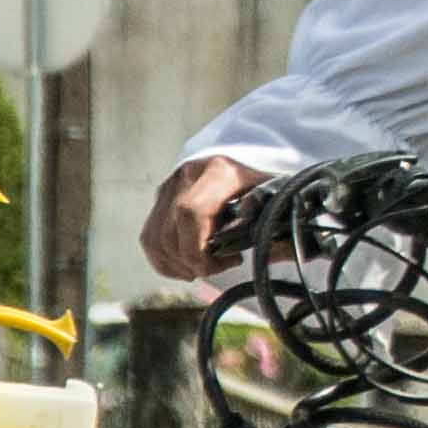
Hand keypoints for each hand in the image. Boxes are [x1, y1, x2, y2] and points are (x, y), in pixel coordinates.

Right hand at [143, 156, 263, 283]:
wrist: (254, 158)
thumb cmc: (268, 185)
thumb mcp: (277, 198)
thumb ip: (273, 221)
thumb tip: (269, 246)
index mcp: (220, 171)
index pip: (191, 212)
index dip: (201, 248)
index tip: (232, 261)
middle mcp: (188, 175)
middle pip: (171, 232)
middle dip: (192, 262)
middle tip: (219, 267)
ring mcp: (171, 186)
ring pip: (155, 238)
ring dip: (177, 265)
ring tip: (205, 268)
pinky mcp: (162, 199)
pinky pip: (150, 237)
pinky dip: (165, 260)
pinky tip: (188, 267)